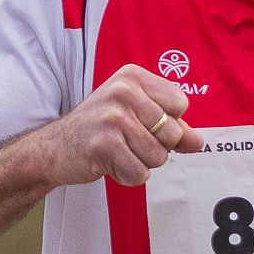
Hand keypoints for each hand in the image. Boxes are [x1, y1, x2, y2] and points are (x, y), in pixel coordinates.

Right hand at [38, 64, 201, 189]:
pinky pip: (140, 174)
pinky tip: (109, 163)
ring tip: (117, 151)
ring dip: (140, 163)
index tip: (141, 123)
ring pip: (158, 157)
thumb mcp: (135, 116)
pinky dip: (127, 176)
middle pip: (173, 133)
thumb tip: (199, 142)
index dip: (167, 123)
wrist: (54, 147)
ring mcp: (112, 118)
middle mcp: (123, 92)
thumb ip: (172, 126)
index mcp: (132, 77)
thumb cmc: (98, 129)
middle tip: (126, 141)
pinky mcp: (104, 145)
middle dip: (155, 147)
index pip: (180, 104)